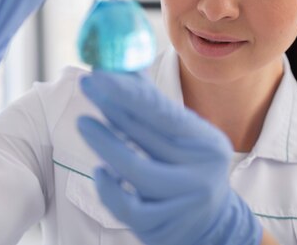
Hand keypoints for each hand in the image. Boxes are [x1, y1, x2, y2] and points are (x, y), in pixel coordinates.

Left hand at [78, 72, 262, 244]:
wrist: (213, 223)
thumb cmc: (189, 168)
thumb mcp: (184, 136)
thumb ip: (155, 105)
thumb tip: (124, 68)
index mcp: (206, 144)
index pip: (164, 113)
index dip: (129, 92)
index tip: (101, 74)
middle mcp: (200, 172)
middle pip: (148, 136)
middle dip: (113, 107)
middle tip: (88, 85)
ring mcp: (182, 203)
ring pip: (136, 171)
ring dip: (105, 144)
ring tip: (84, 123)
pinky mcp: (163, 228)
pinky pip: (126, 207)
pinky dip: (108, 187)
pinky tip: (100, 171)